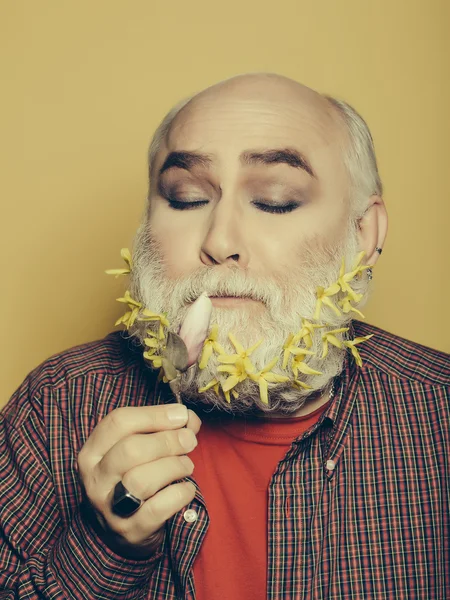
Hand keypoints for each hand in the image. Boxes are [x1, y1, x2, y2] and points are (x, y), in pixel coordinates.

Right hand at [77, 404, 199, 558]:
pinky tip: (187, 489)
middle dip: (168, 441)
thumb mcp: (139, 450)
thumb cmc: (132, 478)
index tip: (181, 414)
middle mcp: (95, 478)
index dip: (154, 414)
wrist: (119, 532)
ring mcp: (109, 507)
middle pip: (130, 449)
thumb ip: (163, 429)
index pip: (119, 421)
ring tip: (186, 465)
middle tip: (189, 440)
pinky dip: (179, 494)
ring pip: (141, 480)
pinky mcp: (130, 530)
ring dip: (174, 466)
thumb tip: (189, 419)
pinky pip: (157, 508)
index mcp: (93, 451)